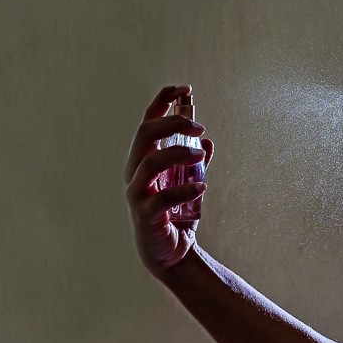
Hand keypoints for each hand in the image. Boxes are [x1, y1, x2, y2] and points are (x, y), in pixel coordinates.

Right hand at [124, 84, 215, 278]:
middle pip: (145, 135)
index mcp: (144, 160)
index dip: (162, 102)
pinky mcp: (146, 215)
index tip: (184, 88)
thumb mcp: (188, 185)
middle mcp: (136, 173)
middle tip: (199, 126)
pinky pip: (162, 197)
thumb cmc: (176, 216)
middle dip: (172, 123)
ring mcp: (139, 193)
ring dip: (178, 153)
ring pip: (150, 162)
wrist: (172, 254)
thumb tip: (207, 141)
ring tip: (201, 155)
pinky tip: (201, 188)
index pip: (148, 123)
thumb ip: (195, 164)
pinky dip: (183, 189)